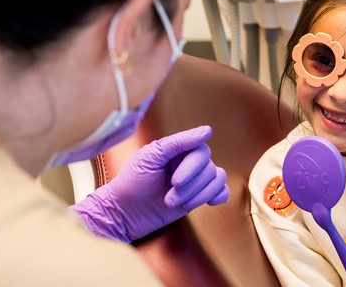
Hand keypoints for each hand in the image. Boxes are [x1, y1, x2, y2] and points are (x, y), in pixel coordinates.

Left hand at [69, 125, 228, 241]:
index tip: (176, 181)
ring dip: (197, 195)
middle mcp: (188, 162)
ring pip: (216, 179)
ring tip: (173, 203)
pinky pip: (221, 190)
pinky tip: (209, 203)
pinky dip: (218, 195)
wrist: (124, 213)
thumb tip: (207, 131)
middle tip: (169, 197)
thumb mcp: (150, 157)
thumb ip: (178, 142)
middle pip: (209, 167)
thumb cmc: (132, 183)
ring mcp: (194, 180)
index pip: (200, 151)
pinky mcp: (197, 196)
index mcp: (177, 149)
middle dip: (190, 186)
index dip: (192, 167)